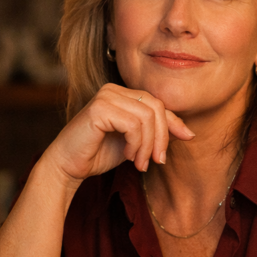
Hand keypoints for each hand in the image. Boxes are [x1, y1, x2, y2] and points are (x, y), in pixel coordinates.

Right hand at [43, 84, 194, 183]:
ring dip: (149, 145)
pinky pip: (133, 124)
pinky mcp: (100, 108)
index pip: (158, 103)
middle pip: (156, 107)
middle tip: (158, 160)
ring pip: (147, 117)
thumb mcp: (136, 143)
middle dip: (162, 137)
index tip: (187, 138)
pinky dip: (137, 144)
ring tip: (141, 163)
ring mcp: (106, 96)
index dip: (174, 122)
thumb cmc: (98, 154)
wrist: (68, 166)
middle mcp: (114, 90)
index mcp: (122, 94)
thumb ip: (156, 133)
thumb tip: (187, 132)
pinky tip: (129, 156)